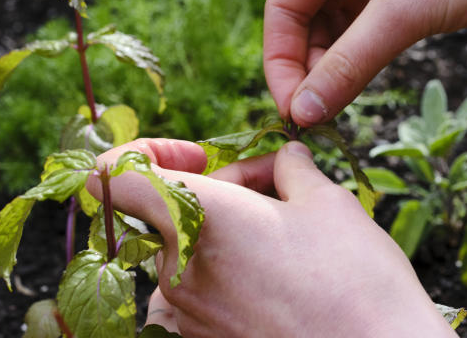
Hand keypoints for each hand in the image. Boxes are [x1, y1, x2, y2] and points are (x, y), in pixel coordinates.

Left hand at [87, 139, 455, 337]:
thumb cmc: (353, 277)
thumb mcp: (326, 201)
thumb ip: (290, 169)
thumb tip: (284, 159)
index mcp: (197, 219)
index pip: (113, 177)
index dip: (147, 153)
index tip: (199, 155)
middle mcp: (177, 269)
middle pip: (171, 208)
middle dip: (223, 187)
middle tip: (281, 186)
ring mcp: (188, 314)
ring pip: (188, 248)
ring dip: (229, 228)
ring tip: (289, 231)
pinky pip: (201, 289)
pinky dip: (231, 267)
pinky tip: (282, 271)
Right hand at [264, 0, 466, 124]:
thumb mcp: (400, 16)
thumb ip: (346, 66)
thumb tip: (302, 114)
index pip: (285, 4)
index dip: (281, 60)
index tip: (292, 109)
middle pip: (309, 15)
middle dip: (309, 66)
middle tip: (316, 117)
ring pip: (343, 24)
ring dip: (338, 64)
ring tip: (339, 108)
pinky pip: (375, 26)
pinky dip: (367, 55)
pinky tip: (368, 84)